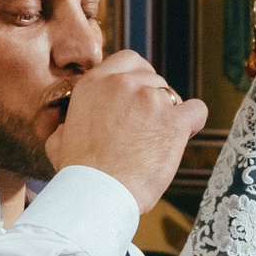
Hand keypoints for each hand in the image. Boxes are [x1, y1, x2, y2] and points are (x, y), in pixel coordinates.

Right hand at [46, 49, 205, 213]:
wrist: (98, 194)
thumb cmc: (78, 173)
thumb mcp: (58, 140)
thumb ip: (67, 123)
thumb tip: (66, 126)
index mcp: (94, 83)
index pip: (128, 60)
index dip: (137, 77)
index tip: (137, 96)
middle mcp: (123, 84)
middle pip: (152, 77)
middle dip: (152, 98)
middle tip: (146, 124)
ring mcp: (150, 100)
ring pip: (172, 94)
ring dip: (168, 113)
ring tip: (157, 140)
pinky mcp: (174, 121)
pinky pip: (196, 110)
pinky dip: (192, 123)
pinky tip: (183, 136)